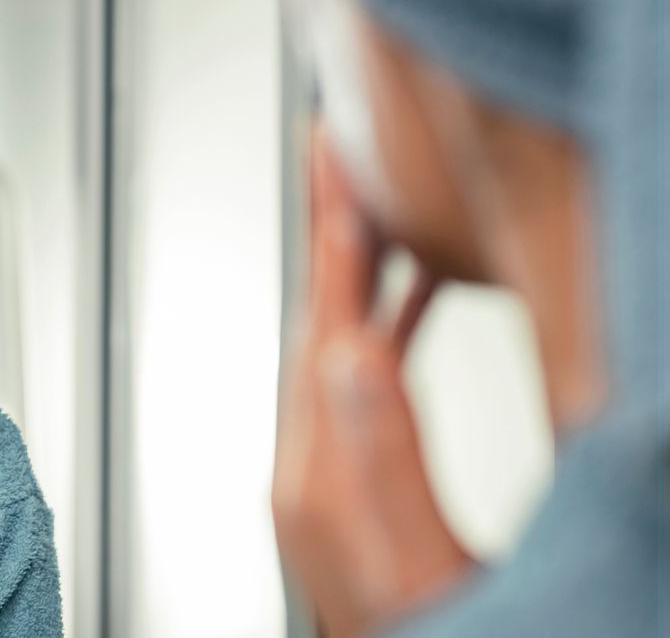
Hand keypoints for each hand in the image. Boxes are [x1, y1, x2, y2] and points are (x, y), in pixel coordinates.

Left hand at [271, 136, 472, 636]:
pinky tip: (404, 313)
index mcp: (320, 481)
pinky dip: (377, 329)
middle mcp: (305, 475)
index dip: (333, 235)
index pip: (324, 325)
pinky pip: (353, 385)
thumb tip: (351, 354)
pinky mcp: (342, 493)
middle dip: (331, 233)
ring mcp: (320, 483)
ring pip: (333, 346)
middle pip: (315, 322)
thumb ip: (385, 461)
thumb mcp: (423, 562)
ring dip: (358, 274)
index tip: (330, 158)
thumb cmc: (439, 634)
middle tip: (339, 156)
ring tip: (384, 214)